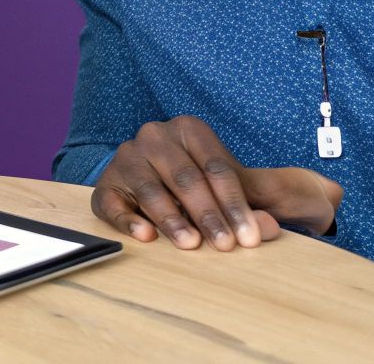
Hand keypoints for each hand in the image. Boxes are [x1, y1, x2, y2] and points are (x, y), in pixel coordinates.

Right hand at [92, 115, 342, 250]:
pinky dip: (128, 220)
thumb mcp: (228, 191)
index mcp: (188, 129)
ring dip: (172, 219)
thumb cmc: (201, 185)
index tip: (249, 238)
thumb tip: (269, 229)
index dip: (235, 204)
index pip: (216, 168)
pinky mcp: (105, 184)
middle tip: (224, 245)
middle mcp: (154, 136)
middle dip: (208, 214)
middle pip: (185, 177)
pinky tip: (147, 236)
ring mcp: (126, 158)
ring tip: (191, 243)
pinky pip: (112, 203)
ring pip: (151, 189)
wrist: (159, 180)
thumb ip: (250, 207)